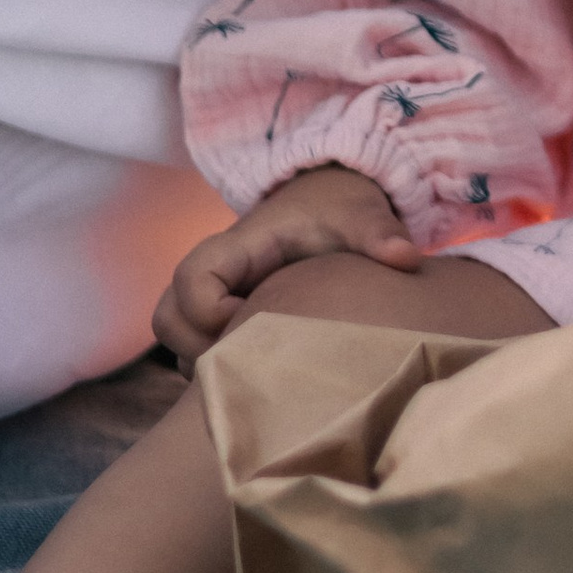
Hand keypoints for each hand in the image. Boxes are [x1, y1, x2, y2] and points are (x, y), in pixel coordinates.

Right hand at [153, 163, 423, 362]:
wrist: (332, 200)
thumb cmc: (342, 209)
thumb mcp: (361, 215)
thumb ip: (380, 234)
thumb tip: (406, 258)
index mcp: (241, 246)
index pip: (191, 280)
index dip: (212, 312)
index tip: (257, 320)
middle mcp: (216, 273)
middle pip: (166, 316)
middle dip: (197, 348)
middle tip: (251, 360)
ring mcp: (215, 295)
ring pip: (173, 337)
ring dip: (202, 361)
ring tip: (254, 371)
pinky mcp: (223, 314)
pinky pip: (192, 348)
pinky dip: (214, 365)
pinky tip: (260, 373)